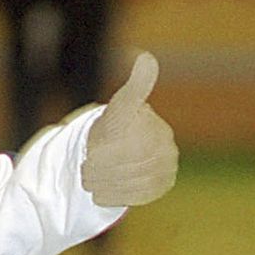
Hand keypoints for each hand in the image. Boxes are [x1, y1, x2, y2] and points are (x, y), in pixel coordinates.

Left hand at [81, 52, 178, 205]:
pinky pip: (136, 197)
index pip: (129, 151)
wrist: (112, 150)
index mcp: (160, 133)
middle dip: (104, 171)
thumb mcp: (120, 105)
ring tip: (91, 180)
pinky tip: (102, 192)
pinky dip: (116, 195)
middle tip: (85, 170)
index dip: (107, 155)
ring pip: (131, 184)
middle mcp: (169, 153)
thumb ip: (136, 86)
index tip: (90, 154)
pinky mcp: (160, 188)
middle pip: (130, 169)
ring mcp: (167, 172)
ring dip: (106, 184)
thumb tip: (147, 57)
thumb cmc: (114, 126)